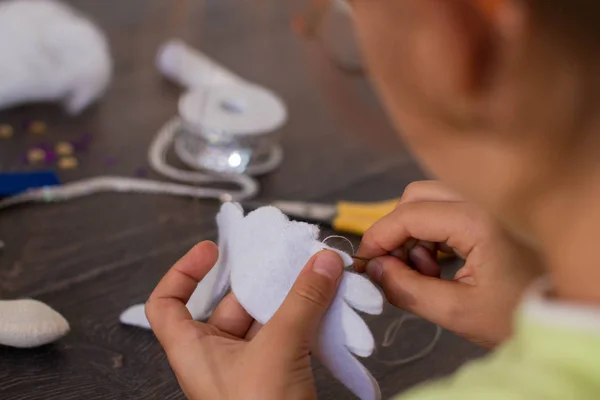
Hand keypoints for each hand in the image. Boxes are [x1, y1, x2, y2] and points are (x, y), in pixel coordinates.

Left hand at [145, 241, 344, 399]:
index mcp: (193, 350)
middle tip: (287, 257)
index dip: (182, 272)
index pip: (166, 304)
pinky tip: (326, 303)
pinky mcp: (277, 373)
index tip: (211, 251)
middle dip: (261, 280)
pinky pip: (287, 333)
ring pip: (265, 317)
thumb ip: (301, 302)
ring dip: (291, 297)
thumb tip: (322, 263)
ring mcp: (248, 365)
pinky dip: (305, 316)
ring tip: (316, 274)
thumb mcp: (277, 351)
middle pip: (232, 302)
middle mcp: (217, 355)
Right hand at [356, 181, 542, 347]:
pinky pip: (445, 209)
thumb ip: (407, 290)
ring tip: (427, 271)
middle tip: (398, 267)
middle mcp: (482, 201)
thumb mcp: (457, 312)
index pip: (408, 215)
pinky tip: (441, 263)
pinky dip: (431, 232)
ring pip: (429, 200)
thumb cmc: (517, 315)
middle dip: (397, 230)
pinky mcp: (489, 212)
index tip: (365, 262)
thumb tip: (373, 270)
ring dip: (414, 232)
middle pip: (416, 196)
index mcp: (477, 222)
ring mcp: (488, 203)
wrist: (562, 314)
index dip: (378, 237)